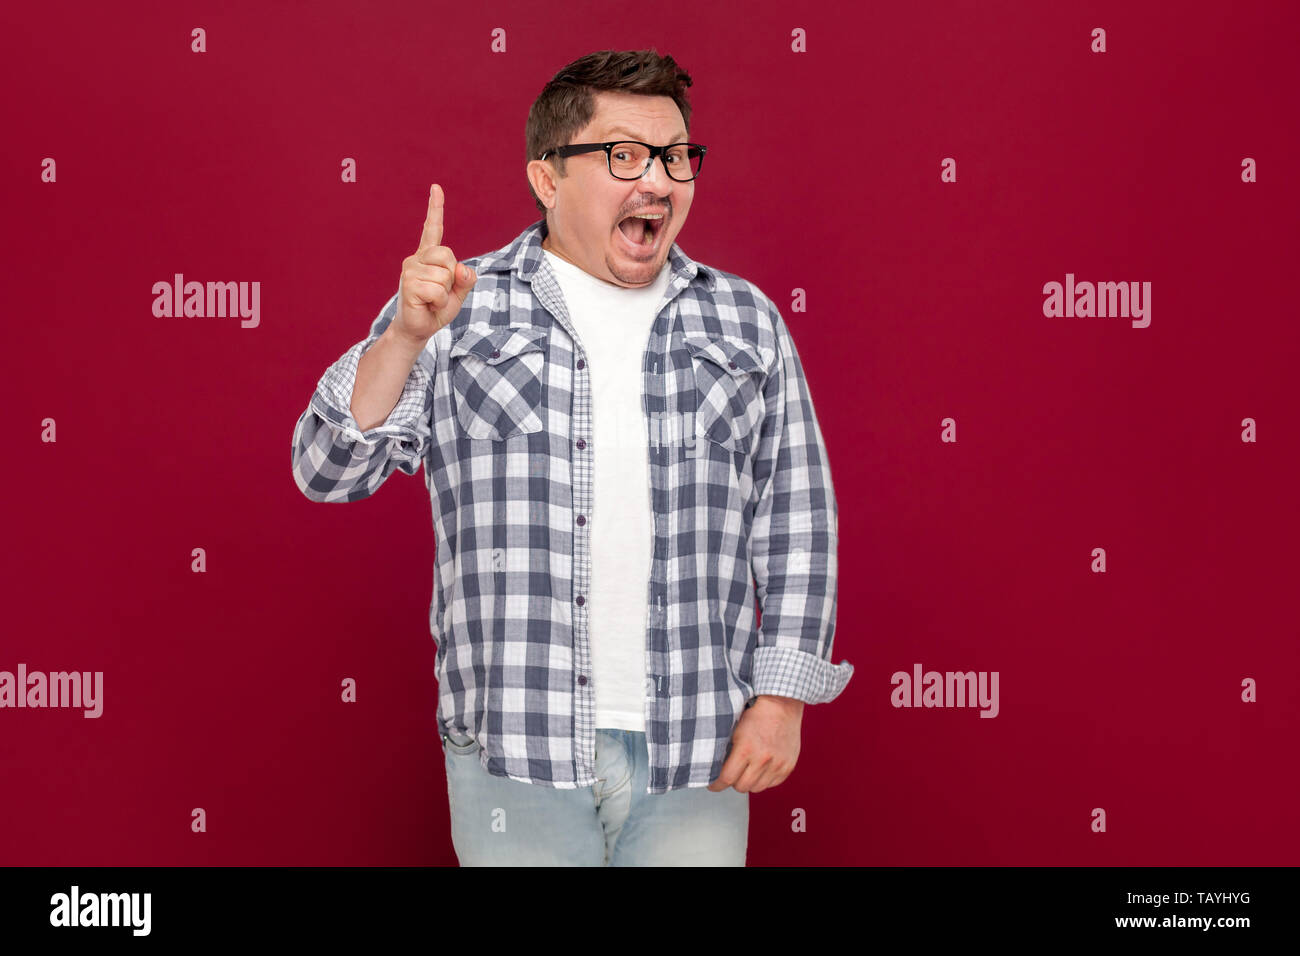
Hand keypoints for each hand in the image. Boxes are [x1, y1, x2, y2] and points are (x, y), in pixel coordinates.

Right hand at [394, 183, 476, 343]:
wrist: (420, 328)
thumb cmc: (437, 308)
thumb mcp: (458, 293)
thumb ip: (465, 279)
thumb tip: (461, 269)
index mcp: (428, 256)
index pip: (433, 229)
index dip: (435, 208)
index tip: (436, 188)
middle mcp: (416, 259)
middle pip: (448, 256)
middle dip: (452, 278)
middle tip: (441, 292)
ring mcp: (410, 270)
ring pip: (444, 275)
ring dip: (445, 293)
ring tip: (433, 300)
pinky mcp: (408, 285)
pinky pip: (437, 290)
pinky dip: (439, 302)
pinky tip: (428, 305)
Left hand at [707, 695, 803, 793]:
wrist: (782, 705)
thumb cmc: (756, 714)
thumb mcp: (734, 729)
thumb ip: (726, 750)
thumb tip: (715, 767)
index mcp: (746, 749)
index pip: (727, 778)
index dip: (717, 784)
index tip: (713, 784)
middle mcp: (762, 759)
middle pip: (742, 787)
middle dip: (733, 782)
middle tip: (731, 774)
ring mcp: (777, 765)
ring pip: (757, 788)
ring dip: (749, 782)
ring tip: (747, 771)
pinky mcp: (788, 766)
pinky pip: (772, 784)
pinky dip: (764, 779)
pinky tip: (760, 768)